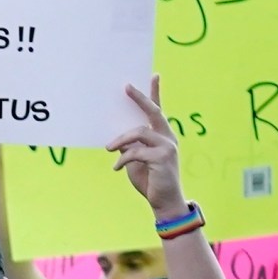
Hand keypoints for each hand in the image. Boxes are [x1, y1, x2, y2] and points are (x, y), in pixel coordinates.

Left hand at [107, 77, 187, 219]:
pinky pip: (136, 152)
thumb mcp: (136, 162)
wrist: (164, 203)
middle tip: (127, 87)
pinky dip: (123, 158)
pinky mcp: (162, 158)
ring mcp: (167, 147)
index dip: (155, 93)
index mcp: (162, 136)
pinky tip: (117, 168)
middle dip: (140, 98)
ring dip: (121, 139)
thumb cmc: (150, 182)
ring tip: (109, 148)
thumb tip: (118, 138)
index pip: (158, 111)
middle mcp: (168, 138)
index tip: (153, 75)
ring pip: (139, 132)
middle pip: (153, 112)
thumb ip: (130, 147)